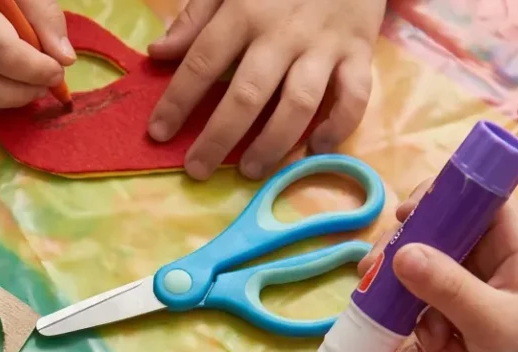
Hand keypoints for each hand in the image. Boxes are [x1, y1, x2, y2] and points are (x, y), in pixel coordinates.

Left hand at [147, 0, 385, 179]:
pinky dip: (339, 126)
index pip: (203, 62)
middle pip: (248, 94)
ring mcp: (324, 45)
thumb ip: (195, 18)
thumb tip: (157, 53)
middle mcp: (283, 33)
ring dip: (273, 143)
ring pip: (299, 103)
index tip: (159, 133)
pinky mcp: (360, 53)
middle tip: (198, 169)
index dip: (178, 101)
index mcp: (245, 12)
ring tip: (250, 170)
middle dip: (219, 137)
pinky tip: (317, 147)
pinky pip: (355, 96)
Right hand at [362, 183, 517, 351]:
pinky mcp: (473, 314)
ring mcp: (486, 287)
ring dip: (421, 306)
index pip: (480, 200)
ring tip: (431, 341)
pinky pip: (438, 307)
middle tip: (370, 274)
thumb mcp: (488, 320)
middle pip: (446, 237)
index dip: (441, 199)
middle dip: (409, 260)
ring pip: (435, 276)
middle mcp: (501, 259)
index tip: (403, 217)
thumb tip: (400, 254)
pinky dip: (433, 329)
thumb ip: (445, 286)